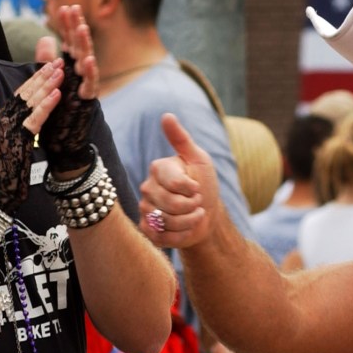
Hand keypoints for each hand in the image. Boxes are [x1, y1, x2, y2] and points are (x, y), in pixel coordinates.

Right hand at [0, 58, 64, 210]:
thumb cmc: (7, 172)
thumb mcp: (14, 144)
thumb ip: (21, 127)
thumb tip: (30, 115)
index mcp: (1, 120)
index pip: (20, 94)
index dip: (35, 79)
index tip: (49, 66)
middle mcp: (2, 120)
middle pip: (25, 93)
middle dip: (42, 76)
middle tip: (58, 61)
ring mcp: (7, 129)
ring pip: (30, 101)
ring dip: (47, 85)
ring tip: (61, 71)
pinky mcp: (16, 139)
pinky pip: (34, 119)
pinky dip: (47, 105)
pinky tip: (58, 94)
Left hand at [35, 6, 99, 172]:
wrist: (64, 142)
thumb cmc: (58, 113)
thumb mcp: (49, 81)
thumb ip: (47, 61)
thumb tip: (45, 38)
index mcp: (71, 68)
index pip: (70, 41)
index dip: (67, 25)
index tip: (64, 6)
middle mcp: (80, 74)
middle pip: (79, 46)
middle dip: (76, 27)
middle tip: (72, 8)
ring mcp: (85, 86)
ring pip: (87, 61)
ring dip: (85, 45)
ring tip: (81, 27)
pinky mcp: (88, 100)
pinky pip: (90, 85)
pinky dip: (89, 72)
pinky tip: (87, 60)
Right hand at [139, 114, 219, 248]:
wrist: (207, 214)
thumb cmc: (204, 184)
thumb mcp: (198, 159)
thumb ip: (181, 139)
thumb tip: (166, 115)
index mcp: (158, 169)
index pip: (174, 182)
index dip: (192, 188)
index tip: (197, 186)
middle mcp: (147, 188)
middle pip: (171, 204)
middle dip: (192, 206)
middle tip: (197, 202)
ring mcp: (145, 209)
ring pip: (167, 222)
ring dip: (189, 221)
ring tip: (193, 215)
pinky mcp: (147, 230)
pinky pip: (163, 237)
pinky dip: (181, 235)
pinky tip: (185, 228)